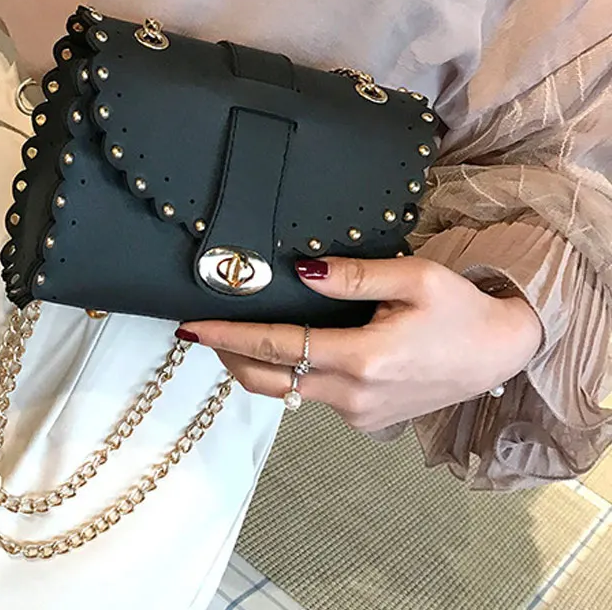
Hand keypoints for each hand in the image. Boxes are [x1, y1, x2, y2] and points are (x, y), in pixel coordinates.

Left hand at [176, 257, 541, 430]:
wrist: (499, 353)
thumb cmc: (461, 310)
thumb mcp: (415, 277)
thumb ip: (354, 277)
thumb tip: (301, 271)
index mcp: (363, 358)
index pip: (277, 347)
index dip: (228, 336)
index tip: (192, 328)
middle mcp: (355, 395)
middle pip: (268, 382)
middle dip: (228, 358)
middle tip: (201, 334)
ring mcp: (359, 415)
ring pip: (288, 394)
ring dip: (256, 368)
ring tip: (235, 338)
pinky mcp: (366, 420)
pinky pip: (314, 398)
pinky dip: (291, 376)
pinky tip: (289, 352)